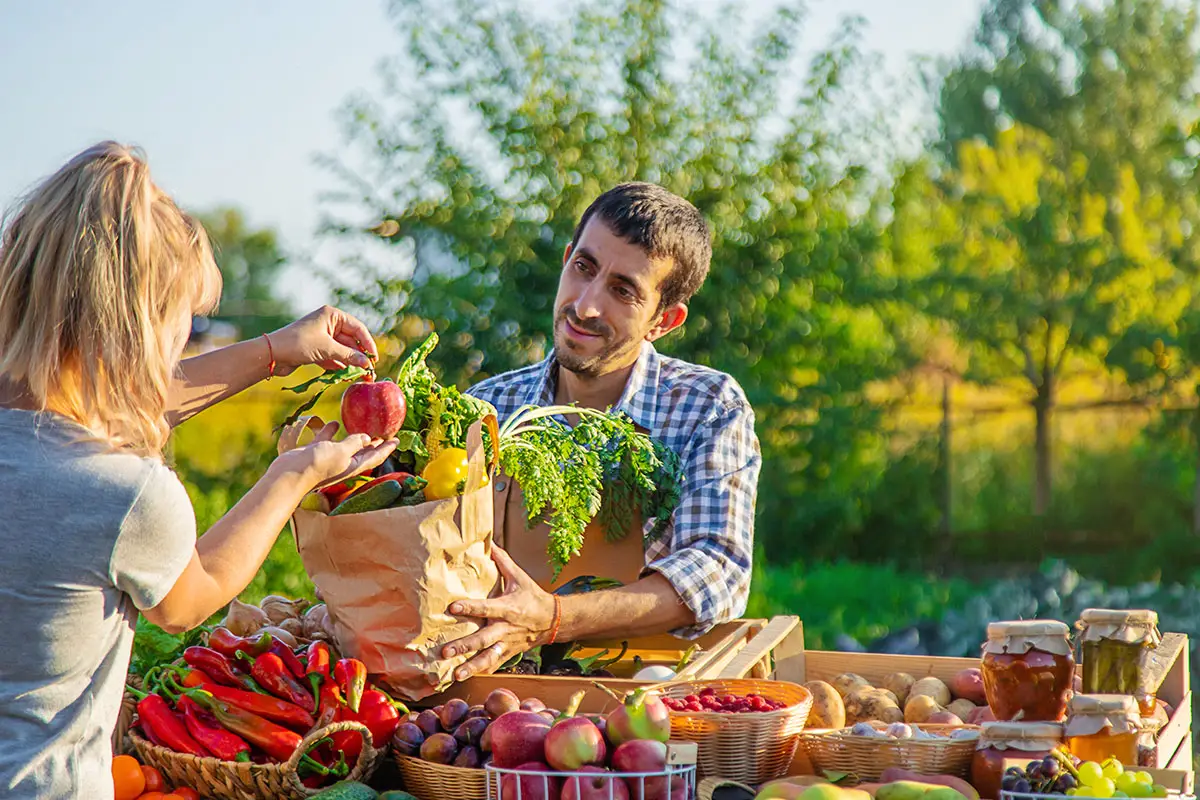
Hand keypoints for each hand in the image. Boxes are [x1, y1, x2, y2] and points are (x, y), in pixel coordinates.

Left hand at [267, 306, 377, 375]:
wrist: (271, 354)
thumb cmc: (298, 344)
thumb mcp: (327, 349)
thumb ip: (349, 356)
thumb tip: (367, 364)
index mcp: (332, 315)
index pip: (357, 328)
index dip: (368, 344)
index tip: (374, 359)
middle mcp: (328, 324)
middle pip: (351, 340)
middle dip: (360, 356)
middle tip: (369, 371)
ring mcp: (322, 337)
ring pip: (343, 350)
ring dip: (351, 362)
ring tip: (361, 376)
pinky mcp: (316, 349)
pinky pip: (334, 357)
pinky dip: (340, 365)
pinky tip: (347, 375)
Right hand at [276, 417, 396, 489]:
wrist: (290, 473)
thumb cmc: (318, 464)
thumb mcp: (341, 452)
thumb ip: (354, 443)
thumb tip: (366, 438)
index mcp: (354, 465)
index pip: (375, 457)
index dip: (387, 449)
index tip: (397, 440)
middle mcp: (344, 463)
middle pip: (364, 452)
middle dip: (374, 443)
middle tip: (384, 433)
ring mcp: (330, 458)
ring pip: (346, 446)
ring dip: (354, 438)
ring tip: (363, 426)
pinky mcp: (316, 452)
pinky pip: (327, 440)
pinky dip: (332, 432)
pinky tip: (335, 423)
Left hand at [441, 547, 556, 680]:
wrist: (554, 620)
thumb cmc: (533, 596)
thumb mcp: (520, 577)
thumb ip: (503, 561)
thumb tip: (489, 542)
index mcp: (507, 608)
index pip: (485, 608)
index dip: (469, 607)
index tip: (452, 606)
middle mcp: (505, 628)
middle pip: (482, 639)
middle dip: (464, 646)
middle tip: (446, 652)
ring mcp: (507, 643)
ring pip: (488, 658)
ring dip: (471, 667)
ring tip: (455, 675)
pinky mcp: (509, 653)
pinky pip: (494, 664)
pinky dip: (481, 671)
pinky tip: (466, 678)